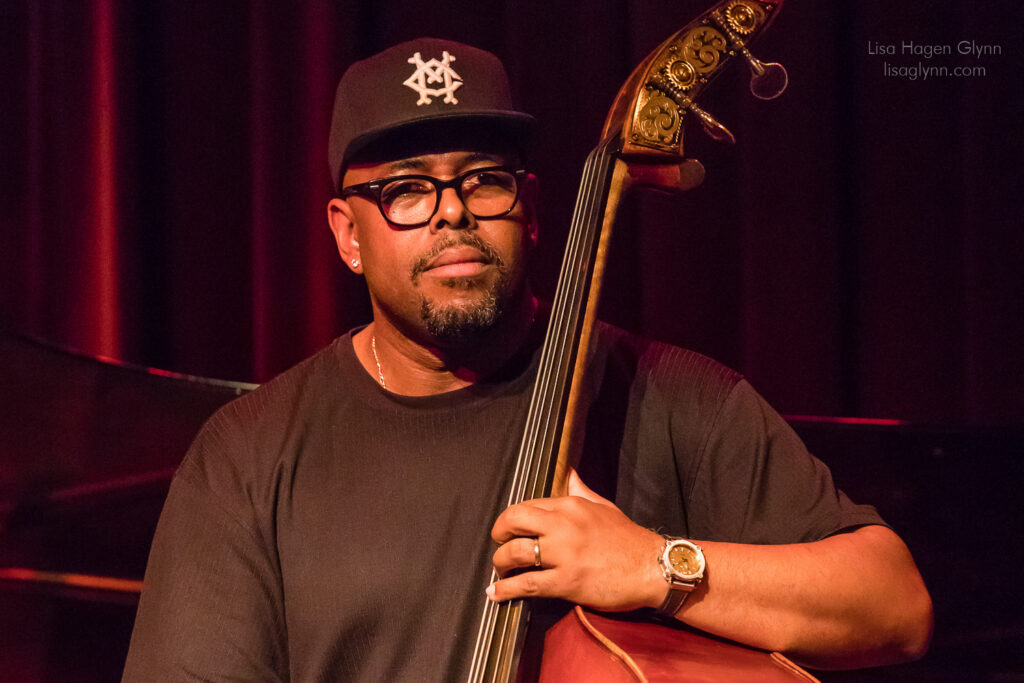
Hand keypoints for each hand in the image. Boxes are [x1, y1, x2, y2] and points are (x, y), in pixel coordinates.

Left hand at [486, 470, 666, 611]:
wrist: (653, 567)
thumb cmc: (629, 540)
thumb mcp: (604, 507)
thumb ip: (581, 490)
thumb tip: (569, 473)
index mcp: (571, 504)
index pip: (528, 505)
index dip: (513, 519)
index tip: (509, 530)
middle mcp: (563, 524)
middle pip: (513, 520)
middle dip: (499, 533)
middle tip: (498, 544)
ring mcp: (564, 553)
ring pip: (515, 552)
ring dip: (500, 563)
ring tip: (499, 572)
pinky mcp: (566, 581)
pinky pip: (527, 584)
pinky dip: (506, 590)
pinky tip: (496, 594)